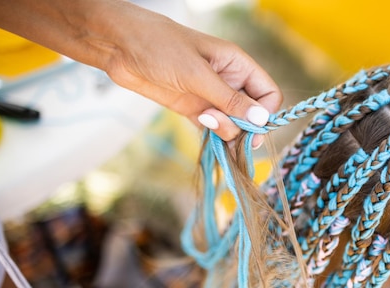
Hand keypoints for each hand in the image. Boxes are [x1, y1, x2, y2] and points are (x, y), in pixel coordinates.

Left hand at [0, 0, 281, 143]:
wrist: (120, 47)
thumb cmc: (160, 47)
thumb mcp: (198, 74)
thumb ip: (229, 100)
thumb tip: (262, 120)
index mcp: (237, 65)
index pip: (268, 94)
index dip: (266, 113)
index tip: (252, 127)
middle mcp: (229, 82)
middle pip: (253, 114)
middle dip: (245, 127)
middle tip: (226, 129)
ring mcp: (212, 97)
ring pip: (234, 125)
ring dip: (227, 132)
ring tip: (205, 121)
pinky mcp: (194, 110)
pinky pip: (214, 130)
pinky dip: (214, 137)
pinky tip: (205, 132)